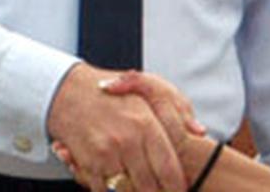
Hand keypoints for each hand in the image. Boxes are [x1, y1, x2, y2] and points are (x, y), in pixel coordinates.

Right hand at [47, 63, 185, 191]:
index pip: (168, 169)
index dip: (177, 186)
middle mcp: (127, 141)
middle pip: (149, 187)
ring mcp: (106, 154)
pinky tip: (118, 183)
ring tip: (140, 185)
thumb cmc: (115, 91)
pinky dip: (111, 190)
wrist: (70, 91)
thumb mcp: (154, 89)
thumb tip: (199, 131)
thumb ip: (179, 111)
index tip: (181, 190)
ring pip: (127, 191)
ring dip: (134, 191)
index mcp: (146, 125)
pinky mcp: (87, 164)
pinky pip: (103, 191)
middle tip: (160, 190)